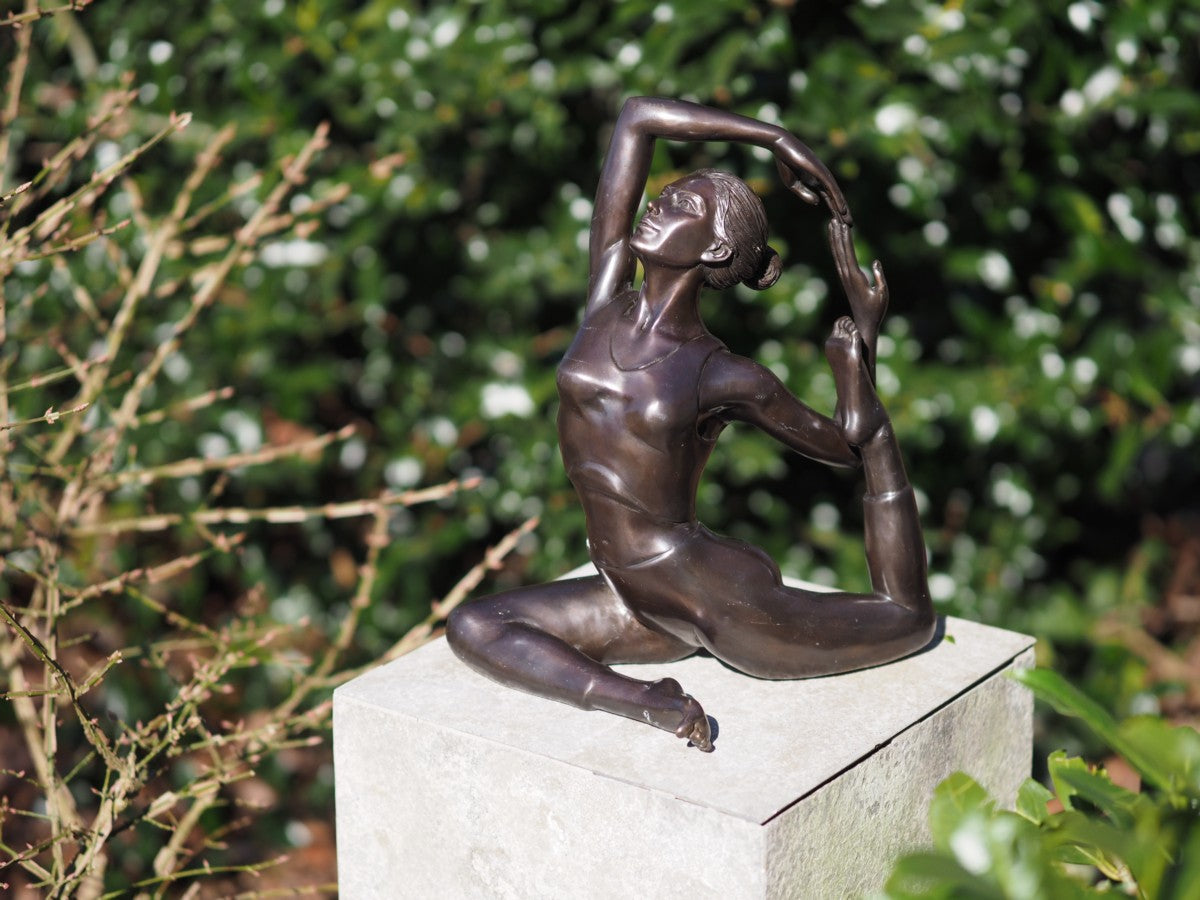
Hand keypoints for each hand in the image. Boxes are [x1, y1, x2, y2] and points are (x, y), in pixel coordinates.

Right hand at [773, 135, 849, 222]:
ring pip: (836, 195)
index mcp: (815, 181)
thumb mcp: (793, 184)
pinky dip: (837, 199)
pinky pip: (831, 189)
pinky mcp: (820, 172)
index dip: (834, 209)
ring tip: (848, 222)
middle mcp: (822, 178)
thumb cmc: (785, 163)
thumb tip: (818, 203)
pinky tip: (842, 209)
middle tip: (850, 225)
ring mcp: (823, 174)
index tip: (839, 221)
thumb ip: (805, 194)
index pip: (828, 198)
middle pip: (835, 198)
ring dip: (843, 209)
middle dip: (842, 212)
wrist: (781, 147)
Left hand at [829, 219, 886, 360]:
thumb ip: (879, 278)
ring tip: (831, 224)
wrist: (864, 323)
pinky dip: (837, 249)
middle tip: (833, 217)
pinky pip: (840, 260)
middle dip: (837, 234)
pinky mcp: (846, 279)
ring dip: (835, 239)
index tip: (842, 225)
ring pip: (838, 255)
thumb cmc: (877, 310)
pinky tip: (836, 241)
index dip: (845, 239)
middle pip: (840, 251)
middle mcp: (847, 276)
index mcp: (855, 278)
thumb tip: (875, 262)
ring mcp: (845, 278)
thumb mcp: (883, 294)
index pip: (848, 254)